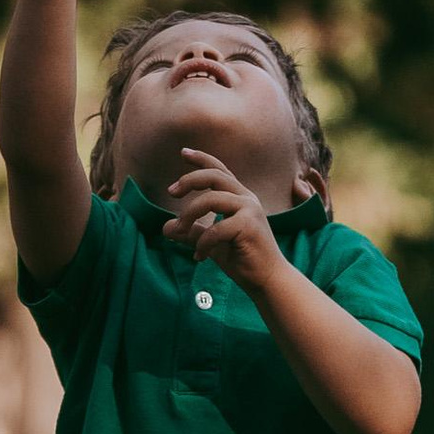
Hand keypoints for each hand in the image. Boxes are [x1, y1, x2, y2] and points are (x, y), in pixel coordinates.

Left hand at [163, 147, 279, 292]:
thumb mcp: (213, 243)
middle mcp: (246, 198)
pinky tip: (199, 257)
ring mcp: (250, 210)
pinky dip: (202, 243)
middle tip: (171, 191)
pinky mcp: (249, 226)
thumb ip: (193, 232)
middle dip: (190, 180)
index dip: (202, 159)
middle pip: (214, 176)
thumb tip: (165, 228)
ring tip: (180, 230)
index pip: (220, 170)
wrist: (268, 281)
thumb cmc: (243, 260)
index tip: (183, 152)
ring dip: (189, 214)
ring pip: (211, 199)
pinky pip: (216, 229)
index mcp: (240, 197)